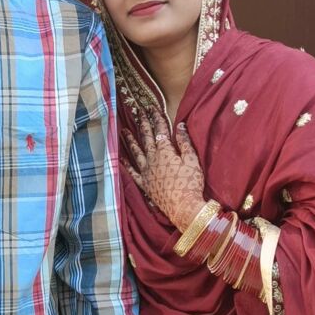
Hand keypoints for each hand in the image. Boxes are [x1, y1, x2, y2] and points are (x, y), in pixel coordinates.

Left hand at [124, 111, 204, 231]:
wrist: (183, 207)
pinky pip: (132, 172)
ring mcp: (146, 172)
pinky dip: (126, 165)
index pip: (160, 130)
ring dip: (130, 140)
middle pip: (146, 138)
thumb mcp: (192, 160)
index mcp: (165, 151)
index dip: (156, 117)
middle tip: (137, 112)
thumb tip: (180, 125)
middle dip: (142, 123)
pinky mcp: (144, 184)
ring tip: (124, 130)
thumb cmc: (191, 183)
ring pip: (136, 152)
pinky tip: (121, 158)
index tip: (152, 107)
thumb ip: (184, 142)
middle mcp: (152, 159)